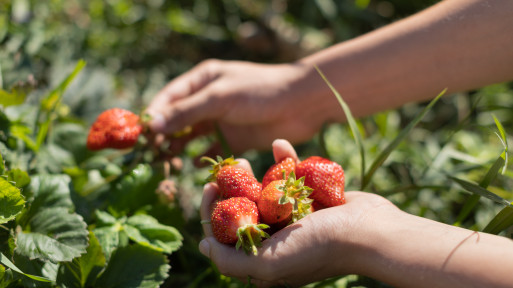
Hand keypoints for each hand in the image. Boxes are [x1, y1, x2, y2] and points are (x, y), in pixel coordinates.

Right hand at [145, 60, 337, 154]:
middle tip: (151, 155)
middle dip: (163, 136)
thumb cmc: (260, 91)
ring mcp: (221, 121)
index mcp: (202, 81)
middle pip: (177, 119)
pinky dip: (201, 158)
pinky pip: (212, 151)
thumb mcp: (220, 97)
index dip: (153, 116)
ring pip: (192, 137)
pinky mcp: (235, 139)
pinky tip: (192, 167)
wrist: (302, 103)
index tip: (139, 135)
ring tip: (168, 163)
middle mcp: (208, 101)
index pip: (168, 98)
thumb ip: (187, 112)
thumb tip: (152, 126)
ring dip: (179, 149)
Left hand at [198, 139, 398, 287]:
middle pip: (244, 208)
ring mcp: (296, 216)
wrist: (371, 232)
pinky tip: (281, 144)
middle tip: (229, 168)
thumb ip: (231, 261)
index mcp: (264, 255)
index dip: (212, 210)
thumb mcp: (270, 263)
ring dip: (254, 172)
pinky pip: (293, 176)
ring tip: (245, 160)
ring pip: (266, 189)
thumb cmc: (320, 248)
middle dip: (231, 187)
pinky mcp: (314, 197)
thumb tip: (204, 245)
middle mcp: (278, 237)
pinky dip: (287, 160)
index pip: (227, 233)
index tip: (209, 185)